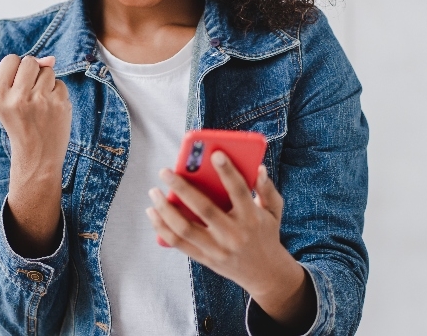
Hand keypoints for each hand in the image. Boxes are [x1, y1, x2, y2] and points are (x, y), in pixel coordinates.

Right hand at [0, 54, 71, 255]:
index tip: (17, 85)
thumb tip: (50, 59)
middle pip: (30, 61)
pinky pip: (60, 83)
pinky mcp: (59, 104)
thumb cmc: (21, 124)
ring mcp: (40, 100)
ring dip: (46, 82)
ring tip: (40, 104)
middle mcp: (18, 97)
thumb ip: (22, 75)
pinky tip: (51, 110)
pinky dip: (57, 93)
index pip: (10, 59)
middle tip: (31, 94)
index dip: (17, 69)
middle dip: (33, 72)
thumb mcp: (9, 101)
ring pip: (48, 71)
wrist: (36, 156)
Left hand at [146, 153, 314, 329]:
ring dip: (165, 209)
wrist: (264, 273)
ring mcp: (217, 249)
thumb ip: (267, 189)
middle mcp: (233, 234)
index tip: (214, 154)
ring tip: (154, 191)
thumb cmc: (266, 233)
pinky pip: (178, 243)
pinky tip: (152, 212)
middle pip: (204, 209)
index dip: (228, 172)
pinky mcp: (205, 259)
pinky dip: (162, 227)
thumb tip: (258, 168)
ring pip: (185, 228)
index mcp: (251, 218)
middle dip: (182, 188)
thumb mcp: (274, 212)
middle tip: (165, 171)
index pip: (238, 191)